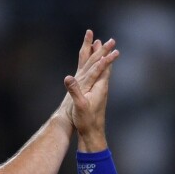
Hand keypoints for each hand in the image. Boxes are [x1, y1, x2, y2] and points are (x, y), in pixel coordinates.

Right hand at [63, 30, 118, 151]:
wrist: (92, 133)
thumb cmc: (86, 121)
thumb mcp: (79, 106)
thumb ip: (74, 91)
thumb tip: (68, 77)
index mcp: (99, 87)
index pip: (102, 67)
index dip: (103, 54)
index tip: (105, 43)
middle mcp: (101, 87)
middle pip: (103, 65)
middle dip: (103, 52)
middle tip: (106, 39)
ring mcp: (99, 91)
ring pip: (100, 70)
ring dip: (100, 58)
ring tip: (100, 48)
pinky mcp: (95, 95)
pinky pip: (96, 76)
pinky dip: (96, 68)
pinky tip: (96, 68)